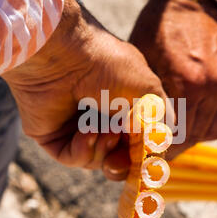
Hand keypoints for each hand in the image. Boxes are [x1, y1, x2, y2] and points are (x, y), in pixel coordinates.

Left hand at [3, 0, 168, 179]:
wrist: (63, 55)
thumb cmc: (108, 66)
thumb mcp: (148, 90)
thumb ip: (160, 118)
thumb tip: (163, 143)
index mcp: (122, 107)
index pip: (136, 141)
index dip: (143, 154)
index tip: (148, 161)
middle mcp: (100, 118)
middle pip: (117, 155)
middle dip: (124, 157)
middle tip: (126, 154)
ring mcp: (75, 128)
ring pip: (96, 160)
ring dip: (104, 149)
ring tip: (106, 131)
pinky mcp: (54, 136)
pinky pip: (73, 158)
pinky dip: (83, 150)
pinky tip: (85, 132)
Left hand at [130, 0, 216, 158]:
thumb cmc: (160, 29)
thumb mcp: (143, 61)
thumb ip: (149, 96)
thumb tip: (146, 129)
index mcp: (187, 84)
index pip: (176, 135)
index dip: (163, 146)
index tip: (154, 150)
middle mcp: (214, 86)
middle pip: (195, 135)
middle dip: (178, 144)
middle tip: (166, 145)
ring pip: (215, 129)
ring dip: (197, 134)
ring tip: (182, 130)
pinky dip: (216, 120)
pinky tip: (201, 115)